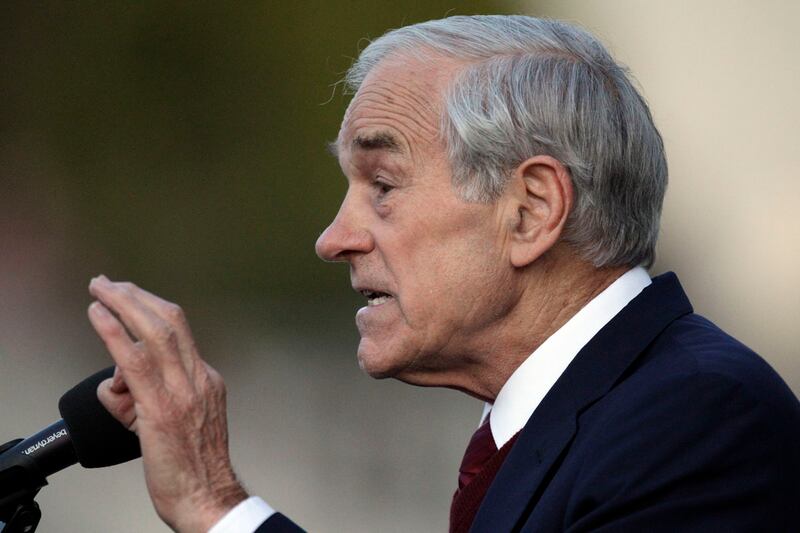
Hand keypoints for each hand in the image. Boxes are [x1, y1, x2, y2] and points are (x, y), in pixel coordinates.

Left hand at [87, 275, 247, 531]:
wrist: (208, 499)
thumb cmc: (193, 469)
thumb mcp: (182, 422)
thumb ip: (152, 395)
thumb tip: (118, 381)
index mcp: (207, 380)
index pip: (180, 331)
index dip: (151, 306)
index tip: (131, 295)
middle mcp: (199, 379)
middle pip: (171, 320)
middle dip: (137, 295)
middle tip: (110, 282)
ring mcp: (184, 393)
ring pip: (156, 331)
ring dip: (124, 302)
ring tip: (100, 288)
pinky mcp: (162, 410)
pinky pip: (137, 360)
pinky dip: (115, 332)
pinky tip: (98, 315)